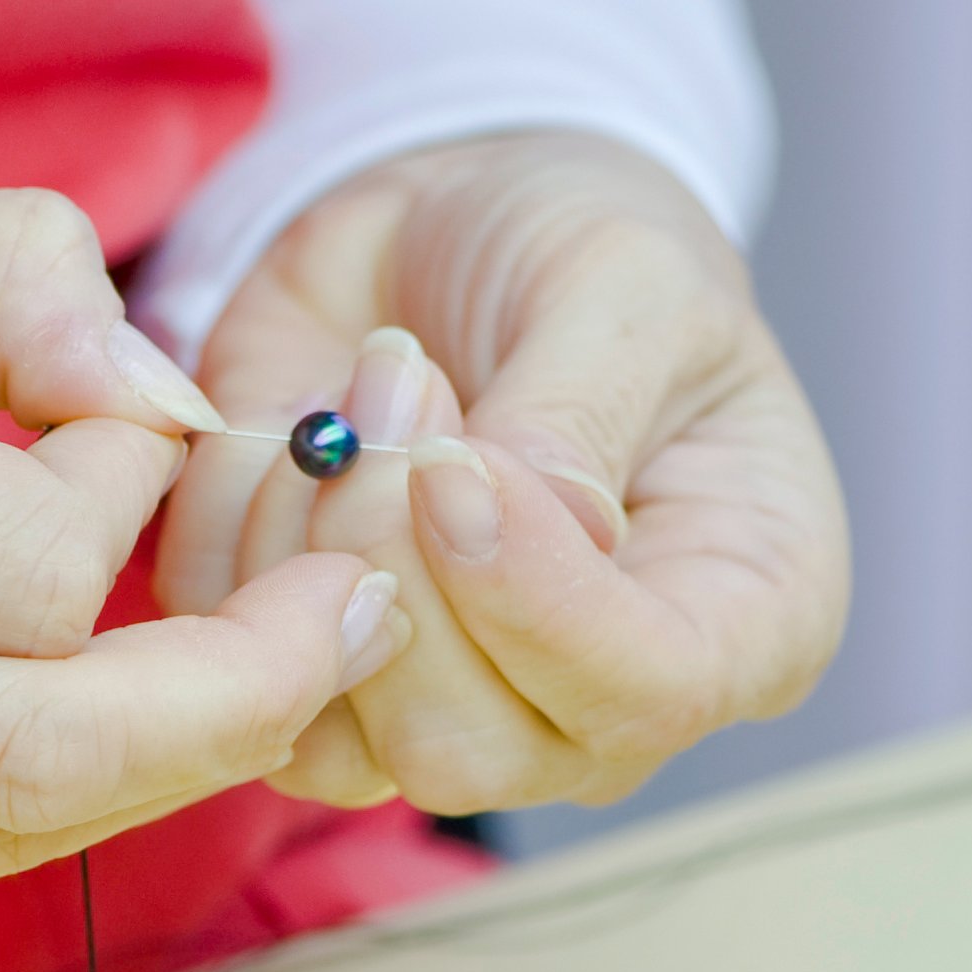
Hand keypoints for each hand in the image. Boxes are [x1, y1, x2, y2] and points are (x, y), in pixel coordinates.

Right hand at [0, 191, 412, 924]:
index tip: (127, 419)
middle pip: (48, 749)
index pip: (30, 561)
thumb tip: (160, 396)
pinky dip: (11, 783)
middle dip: (241, 694)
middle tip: (345, 617)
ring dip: (147, 751)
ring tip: (223, 653)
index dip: (135, 496)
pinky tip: (37, 698)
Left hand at [153, 131, 847, 811]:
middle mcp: (591, 704)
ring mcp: (442, 708)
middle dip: (397, 563)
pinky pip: (231, 659)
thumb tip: (511, 523)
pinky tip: (299, 426)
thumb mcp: (627, 282)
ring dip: (305, 544)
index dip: (534, 599)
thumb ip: (577, 417)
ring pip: (328, 739)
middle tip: (403, 386)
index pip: (644, 695)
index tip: (456, 464)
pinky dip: (236, 530)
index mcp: (740, 625)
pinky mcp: (310, 666)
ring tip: (365, 383)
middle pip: (465, 750)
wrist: (450, 221)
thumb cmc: (582, 246)